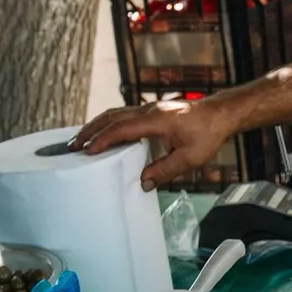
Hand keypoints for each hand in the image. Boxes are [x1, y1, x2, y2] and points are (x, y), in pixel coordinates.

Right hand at [70, 98, 232, 190]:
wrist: (220, 114)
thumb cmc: (208, 134)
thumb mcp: (190, 158)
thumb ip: (166, 170)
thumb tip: (143, 182)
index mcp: (156, 120)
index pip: (121, 129)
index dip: (102, 140)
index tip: (87, 152)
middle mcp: (149, 111)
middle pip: (111, 117)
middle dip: (90, 131)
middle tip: (72, 146)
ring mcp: (149, 109)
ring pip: (115, 113)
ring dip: (97, 126)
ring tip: (81, 140)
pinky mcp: (152, 111)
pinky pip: (124, 114)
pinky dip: (109, 123)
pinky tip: (103, 133)